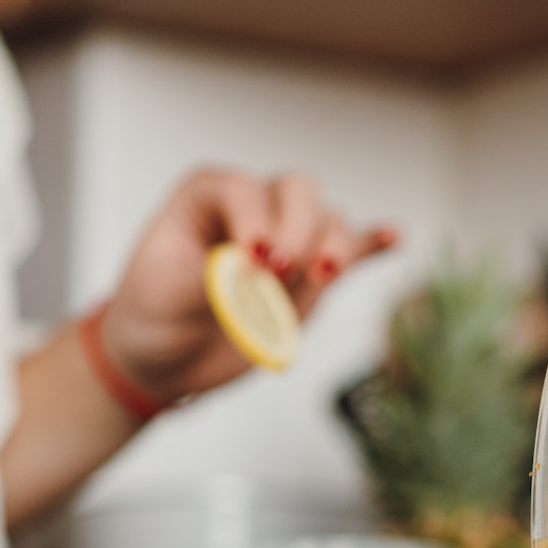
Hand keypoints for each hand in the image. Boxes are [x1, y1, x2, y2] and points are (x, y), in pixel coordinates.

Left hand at [99, 170, 397, 402]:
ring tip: (323, 275)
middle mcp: (254, 208)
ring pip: (329, 222)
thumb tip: (250, 271)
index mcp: (207, 197)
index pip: (243, 189)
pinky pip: (353, 250)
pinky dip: (374, 244)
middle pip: (297, 192)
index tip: (250, 262)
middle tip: (277, 274)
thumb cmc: (153, 314)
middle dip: (298, 230)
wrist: (164, 358)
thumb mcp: (163, 295)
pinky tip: (394, 238)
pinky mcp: (311, 276)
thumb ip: (209, 278)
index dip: (253, 220)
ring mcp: (289, 240)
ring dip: (333, 246)